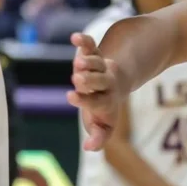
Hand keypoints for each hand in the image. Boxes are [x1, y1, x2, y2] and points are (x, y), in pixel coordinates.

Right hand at [66, 32, 120, 150]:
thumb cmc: (104, 108)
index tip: (70, 96)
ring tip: (77, 61)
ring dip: (87, 61)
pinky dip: (84, 41)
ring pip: (96, 62)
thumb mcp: (103, 124)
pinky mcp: (96, 53)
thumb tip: (89, 148)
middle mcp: (106, 83)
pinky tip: (75, 37)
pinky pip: (91, 45)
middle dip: (90, 79)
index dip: (86, 100)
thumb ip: (99, 137)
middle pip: (100, 80)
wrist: (116, 83)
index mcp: (106, 101)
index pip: (98, 102)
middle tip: (77, 79)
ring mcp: (101, 67)